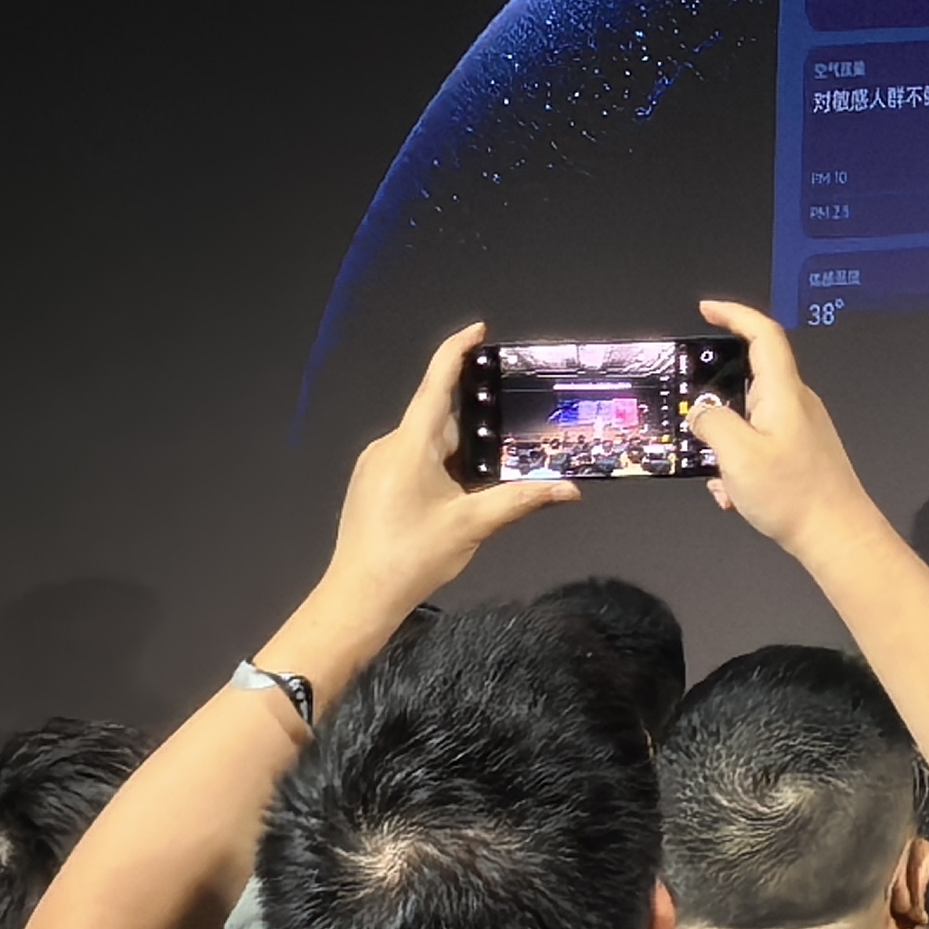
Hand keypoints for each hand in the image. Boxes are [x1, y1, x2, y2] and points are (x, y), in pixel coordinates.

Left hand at [319, 325, 575, 623]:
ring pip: (426, 441)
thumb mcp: (473, 526)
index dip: (457, 350)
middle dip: (474, 418)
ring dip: (457, 447)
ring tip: (494, 460)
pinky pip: (411, 458)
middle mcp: (388, 446)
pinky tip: (460, 486)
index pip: (436, 382)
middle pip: (438, 416)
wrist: (357, 598)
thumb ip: (522, 499)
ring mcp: (375, 466)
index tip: (480, 330)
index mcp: (410, 445)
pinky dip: (439, 462)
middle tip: (514, 418)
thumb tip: (571, 490)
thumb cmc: (412, 557)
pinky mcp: (370, 485)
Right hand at [689, 298, 887, 565]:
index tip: (706, 309)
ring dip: (725, 447)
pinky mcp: (800, 452)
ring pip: (749, 421)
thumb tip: (702, 412)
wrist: (835, 534)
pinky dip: (738, 466)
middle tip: (690, 419)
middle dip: (717, 400)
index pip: (764, 334)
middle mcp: (796, 402)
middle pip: (751, 379)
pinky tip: (734, 498)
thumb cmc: (790, 492)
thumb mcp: (738, 456)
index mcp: (784, 391)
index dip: (735, 314)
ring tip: (719, 479)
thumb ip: (713, 424)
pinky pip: (758, 446)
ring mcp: (800, 427)